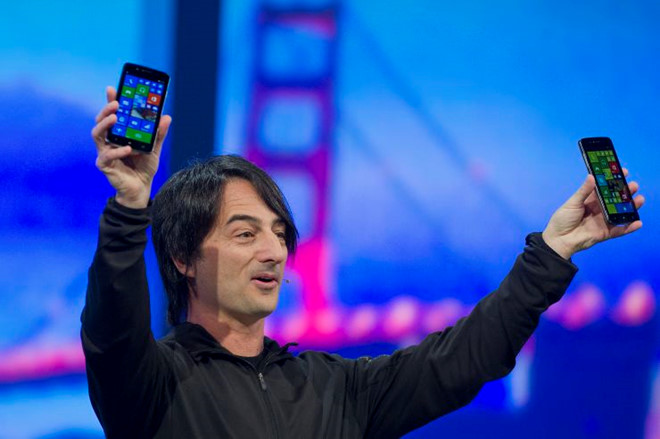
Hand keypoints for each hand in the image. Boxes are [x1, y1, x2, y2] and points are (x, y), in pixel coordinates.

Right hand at [91, 86, 171, 208]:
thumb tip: (166, 117)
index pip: (113, 114)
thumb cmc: (144, 167)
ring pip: (97, 134)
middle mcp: (108, 140)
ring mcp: (104, 152)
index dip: (110, 101)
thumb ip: (158, 134)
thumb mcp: (154, 148)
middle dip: (106, 109)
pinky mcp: (104, 165)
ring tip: (115, 118)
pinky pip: (107, 155)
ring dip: (105, 124)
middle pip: (101, 121)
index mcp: (118, 134)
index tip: (113, 88)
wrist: (141, 188)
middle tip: (116, 103)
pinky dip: (117, 150)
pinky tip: (128, 148)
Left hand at [542, 169, 643, 258]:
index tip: (622, 172)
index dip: (613, 180)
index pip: (605, 189)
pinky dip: (629, 227)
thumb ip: (584, 192)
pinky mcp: (605, 233)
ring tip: (639, 200)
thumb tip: (591, 176)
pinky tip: (638, 222)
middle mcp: (599, 209)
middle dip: (625, 192)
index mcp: (590, 200)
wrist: (558, 240)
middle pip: (615, 200)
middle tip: (633, 185)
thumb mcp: (572, 203)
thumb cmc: (562, 219)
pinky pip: (619, 230)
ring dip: (631, 207)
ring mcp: (603, 221)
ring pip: (620, 213)